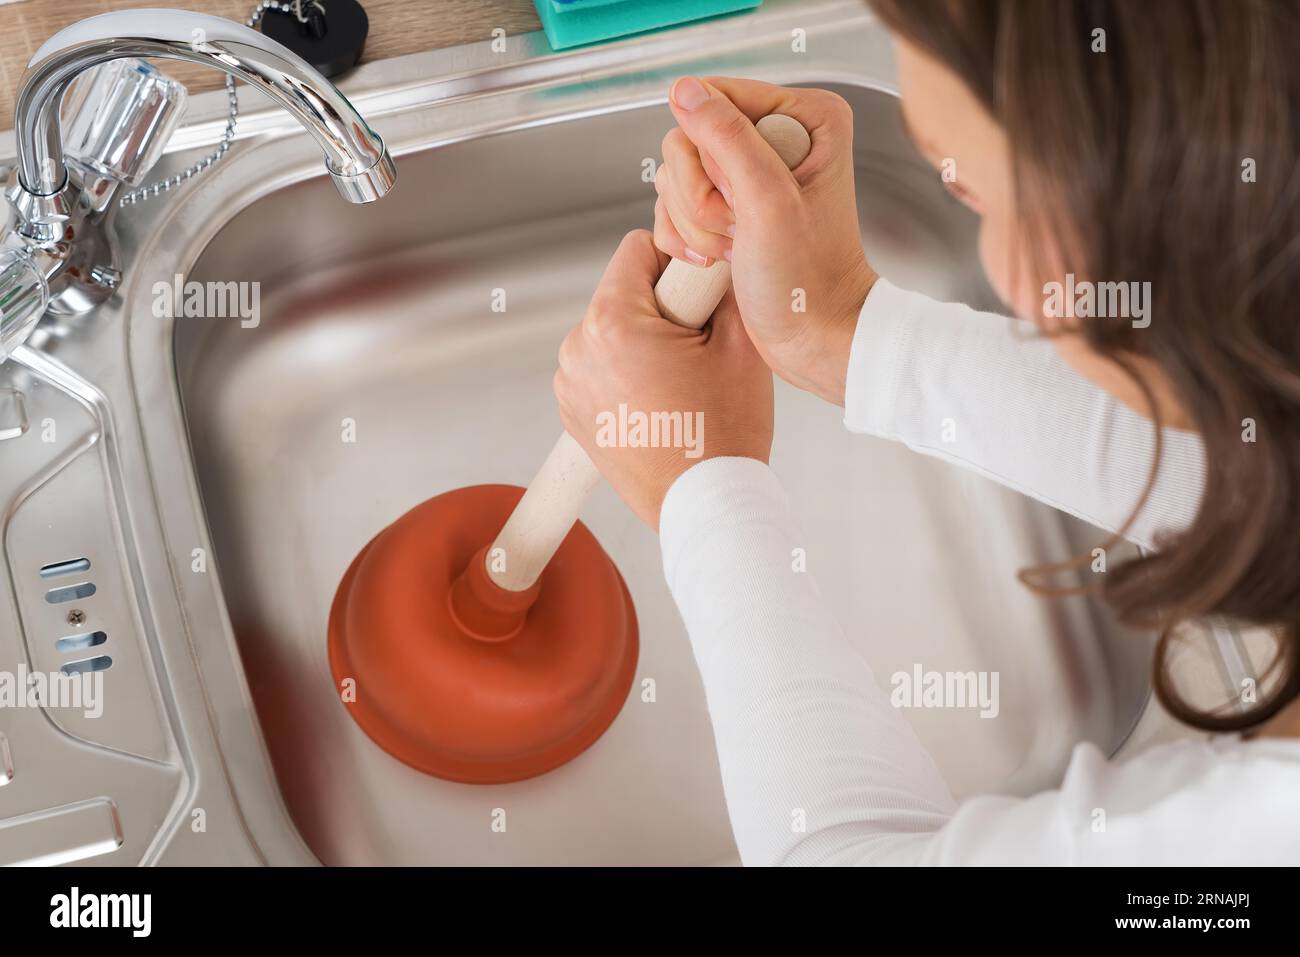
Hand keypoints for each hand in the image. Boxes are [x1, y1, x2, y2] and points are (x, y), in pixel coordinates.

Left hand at [555, 230, 773, 528]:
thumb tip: (714, 258)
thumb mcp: (741, 343)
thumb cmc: (722, 435)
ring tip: (681, 383)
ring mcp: (569, 385)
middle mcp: (577, 350)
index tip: (699, 300)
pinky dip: (628, 375)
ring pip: (613, 331)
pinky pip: (601, 368)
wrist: (706, 505)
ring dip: (644, 342)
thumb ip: (723, 285)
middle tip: (698, 351)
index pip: (637, 250)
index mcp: (611, 323)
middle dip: (661, 309)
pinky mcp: (573, 413)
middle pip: (622, 292)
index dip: (677, 265)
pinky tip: (662, 404)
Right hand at [655, 76, 876, 404]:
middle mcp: (776, 139)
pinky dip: (685, 237)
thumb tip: (685, 91)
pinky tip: (717, 259)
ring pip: (675, 175)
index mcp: (805, 119)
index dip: (711, 155)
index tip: (740, 199)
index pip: (716, 100)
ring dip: (693, 222)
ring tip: (733, 248)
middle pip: (688, 140)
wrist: (810, 336)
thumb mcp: (767, 200)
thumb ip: (726, 136)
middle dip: (700, 196)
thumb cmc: (807, 278)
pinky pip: (672, 205)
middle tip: (737, 230)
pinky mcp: (726, 207)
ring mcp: (747, 175)